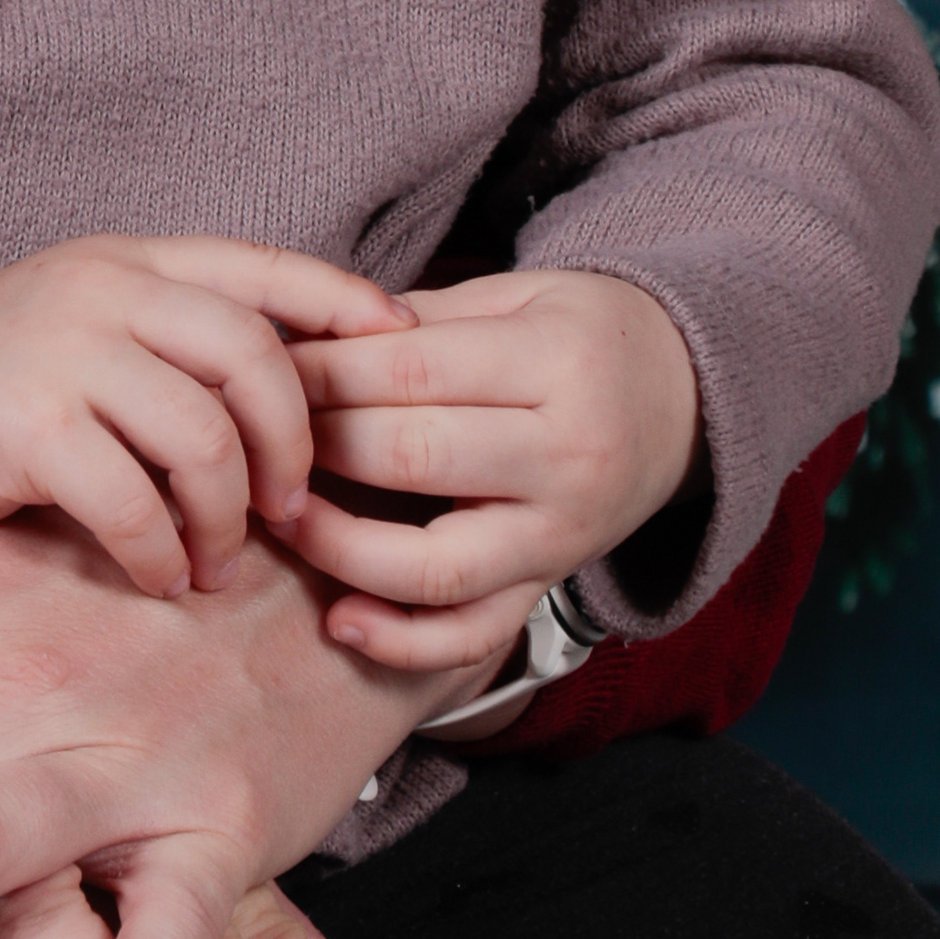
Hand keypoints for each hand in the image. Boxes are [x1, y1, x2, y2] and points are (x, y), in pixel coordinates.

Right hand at [0, 238, 348, 592]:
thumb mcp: (89, 329)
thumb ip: (175, 344)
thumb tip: (305, 398)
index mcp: (133, 261)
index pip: (269, 269)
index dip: (348, 309)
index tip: (402, 359)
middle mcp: (106, 290)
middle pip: (256, 359)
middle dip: (293, 449)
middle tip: (290, 513)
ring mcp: (64, 351)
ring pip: (204, 437)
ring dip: (229, 518)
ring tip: (217, 562)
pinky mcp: (24, 423)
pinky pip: (133, 501)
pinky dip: (161, 553)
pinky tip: (157, 577)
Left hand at [269, 267, 704, 672]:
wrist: (686, 401)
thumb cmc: (582, 335)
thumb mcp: (516, 296)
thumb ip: (416, 321)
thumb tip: (296, 340)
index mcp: (557, 364)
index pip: (406, 374)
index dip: (317, 374)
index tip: (259, 368)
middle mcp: (568, 457)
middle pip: (410, 460)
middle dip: (314, 447)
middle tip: (253, 434)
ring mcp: (562, 536)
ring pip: (433, 565)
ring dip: (337, 547)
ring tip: (279, 517)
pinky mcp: (550, 587)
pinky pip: (472, 635)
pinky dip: (402, 642)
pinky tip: (338, 619)